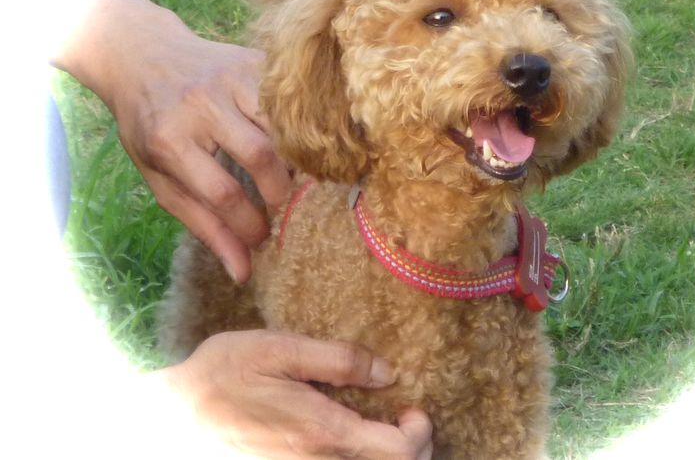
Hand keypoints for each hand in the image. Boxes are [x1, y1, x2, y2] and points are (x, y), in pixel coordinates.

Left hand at [54, 0, 292, 281]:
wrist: (144, 57)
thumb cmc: (151, 127)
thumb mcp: (160, 179)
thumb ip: (202, 225)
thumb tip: (242, 272)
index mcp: (169, 140)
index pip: (222, 193)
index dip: (250, 225)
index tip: (263, 241)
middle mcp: (202, 104)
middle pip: (261, 155)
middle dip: (280, 192)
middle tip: (282, 209)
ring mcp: (232, 77)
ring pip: (283, 126)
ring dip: (296, 160)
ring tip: (294, 180)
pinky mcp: (255, 61)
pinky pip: (291, 102)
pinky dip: (300, 128)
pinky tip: (298, 146)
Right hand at [160, 330, 432, 458]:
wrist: (170, 419)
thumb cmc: (222, 376)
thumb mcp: (277, 350)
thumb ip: (337, 360)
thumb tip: (385, 373)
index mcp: (324, 432)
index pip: (400, 451)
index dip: (418, 432)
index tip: (410, 409)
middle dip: (411, 450)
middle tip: (403, 422)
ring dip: (385, 458)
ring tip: (383, 434)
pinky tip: (350, 444)